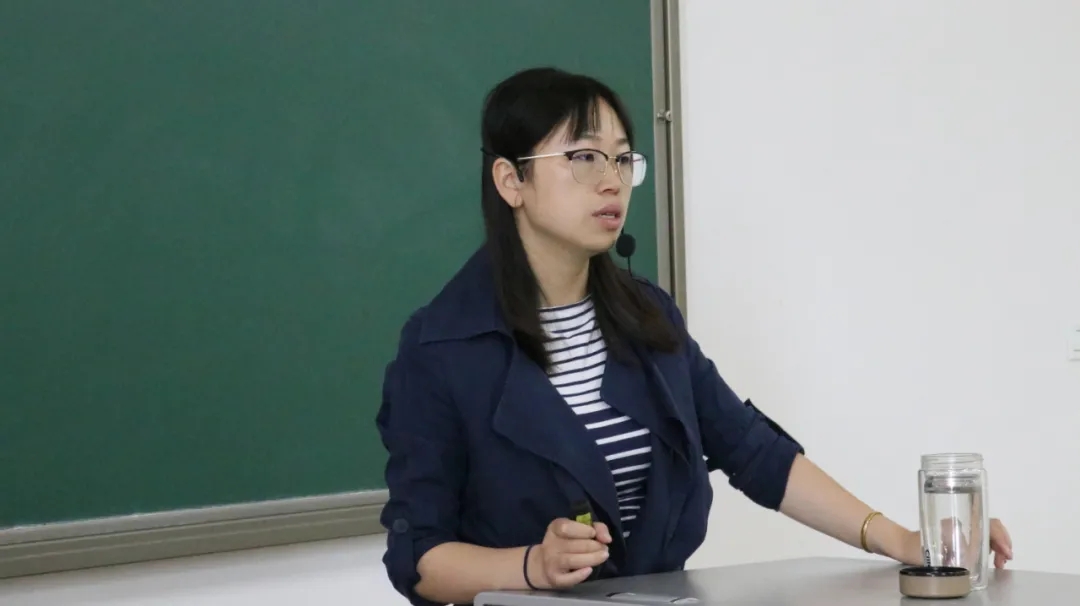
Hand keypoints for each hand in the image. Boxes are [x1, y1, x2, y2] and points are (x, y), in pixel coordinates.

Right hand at [529, 518, 611, 588]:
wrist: (544, 565)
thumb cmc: (568, 542)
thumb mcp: (580, 529)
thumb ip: (597, 528)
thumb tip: (607, 539)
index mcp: (555, 528)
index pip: (566, 527)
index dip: (583, 530)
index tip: (593, 534)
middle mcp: (551, 545)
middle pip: (573, 545)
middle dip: (594, 546)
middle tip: (604, 548)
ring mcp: (551, 562)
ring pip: (571, 560)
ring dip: (592, 558)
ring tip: (604, 556)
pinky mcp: (555, 578)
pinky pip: (568, 578)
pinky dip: (580, 575)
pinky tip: (589, 570)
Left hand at [895, 518, 1012, 568]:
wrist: (903, 546)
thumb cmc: (917, 546)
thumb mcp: (936, 548)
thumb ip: (954, 548)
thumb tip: (972, 551)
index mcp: (958, 522)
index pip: (988, 524)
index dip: (1000, 537)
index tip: (1005, 552)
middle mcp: (962, 522)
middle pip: (991, 527)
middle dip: (1003, 542)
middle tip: (1004, 559)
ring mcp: (961, 529)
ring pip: (988, 532)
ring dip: (998, 546)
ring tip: (1000, 562)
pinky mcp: (960, 537)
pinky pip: (981, 538)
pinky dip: (991, 547)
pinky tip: (993, 558)